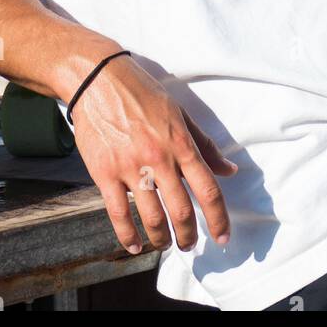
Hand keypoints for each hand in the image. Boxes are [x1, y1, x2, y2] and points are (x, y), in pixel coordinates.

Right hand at [69, 55, 237, 255]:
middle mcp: (159, 158)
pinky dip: (128, 236)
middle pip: (182, 211)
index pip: (208, 189)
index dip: (219, 219)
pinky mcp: (105, 173)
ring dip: (161, 239)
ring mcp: (131, 167)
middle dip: (189, 236)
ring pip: (152, 217)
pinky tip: (135, 245)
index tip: (222, 237)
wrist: (98, 80)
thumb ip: (204, 144)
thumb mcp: (179, 112)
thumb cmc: (141, 93)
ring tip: (165, 244)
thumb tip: (229, 170)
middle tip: (189, 245)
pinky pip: (119, 214)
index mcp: (180, 143)